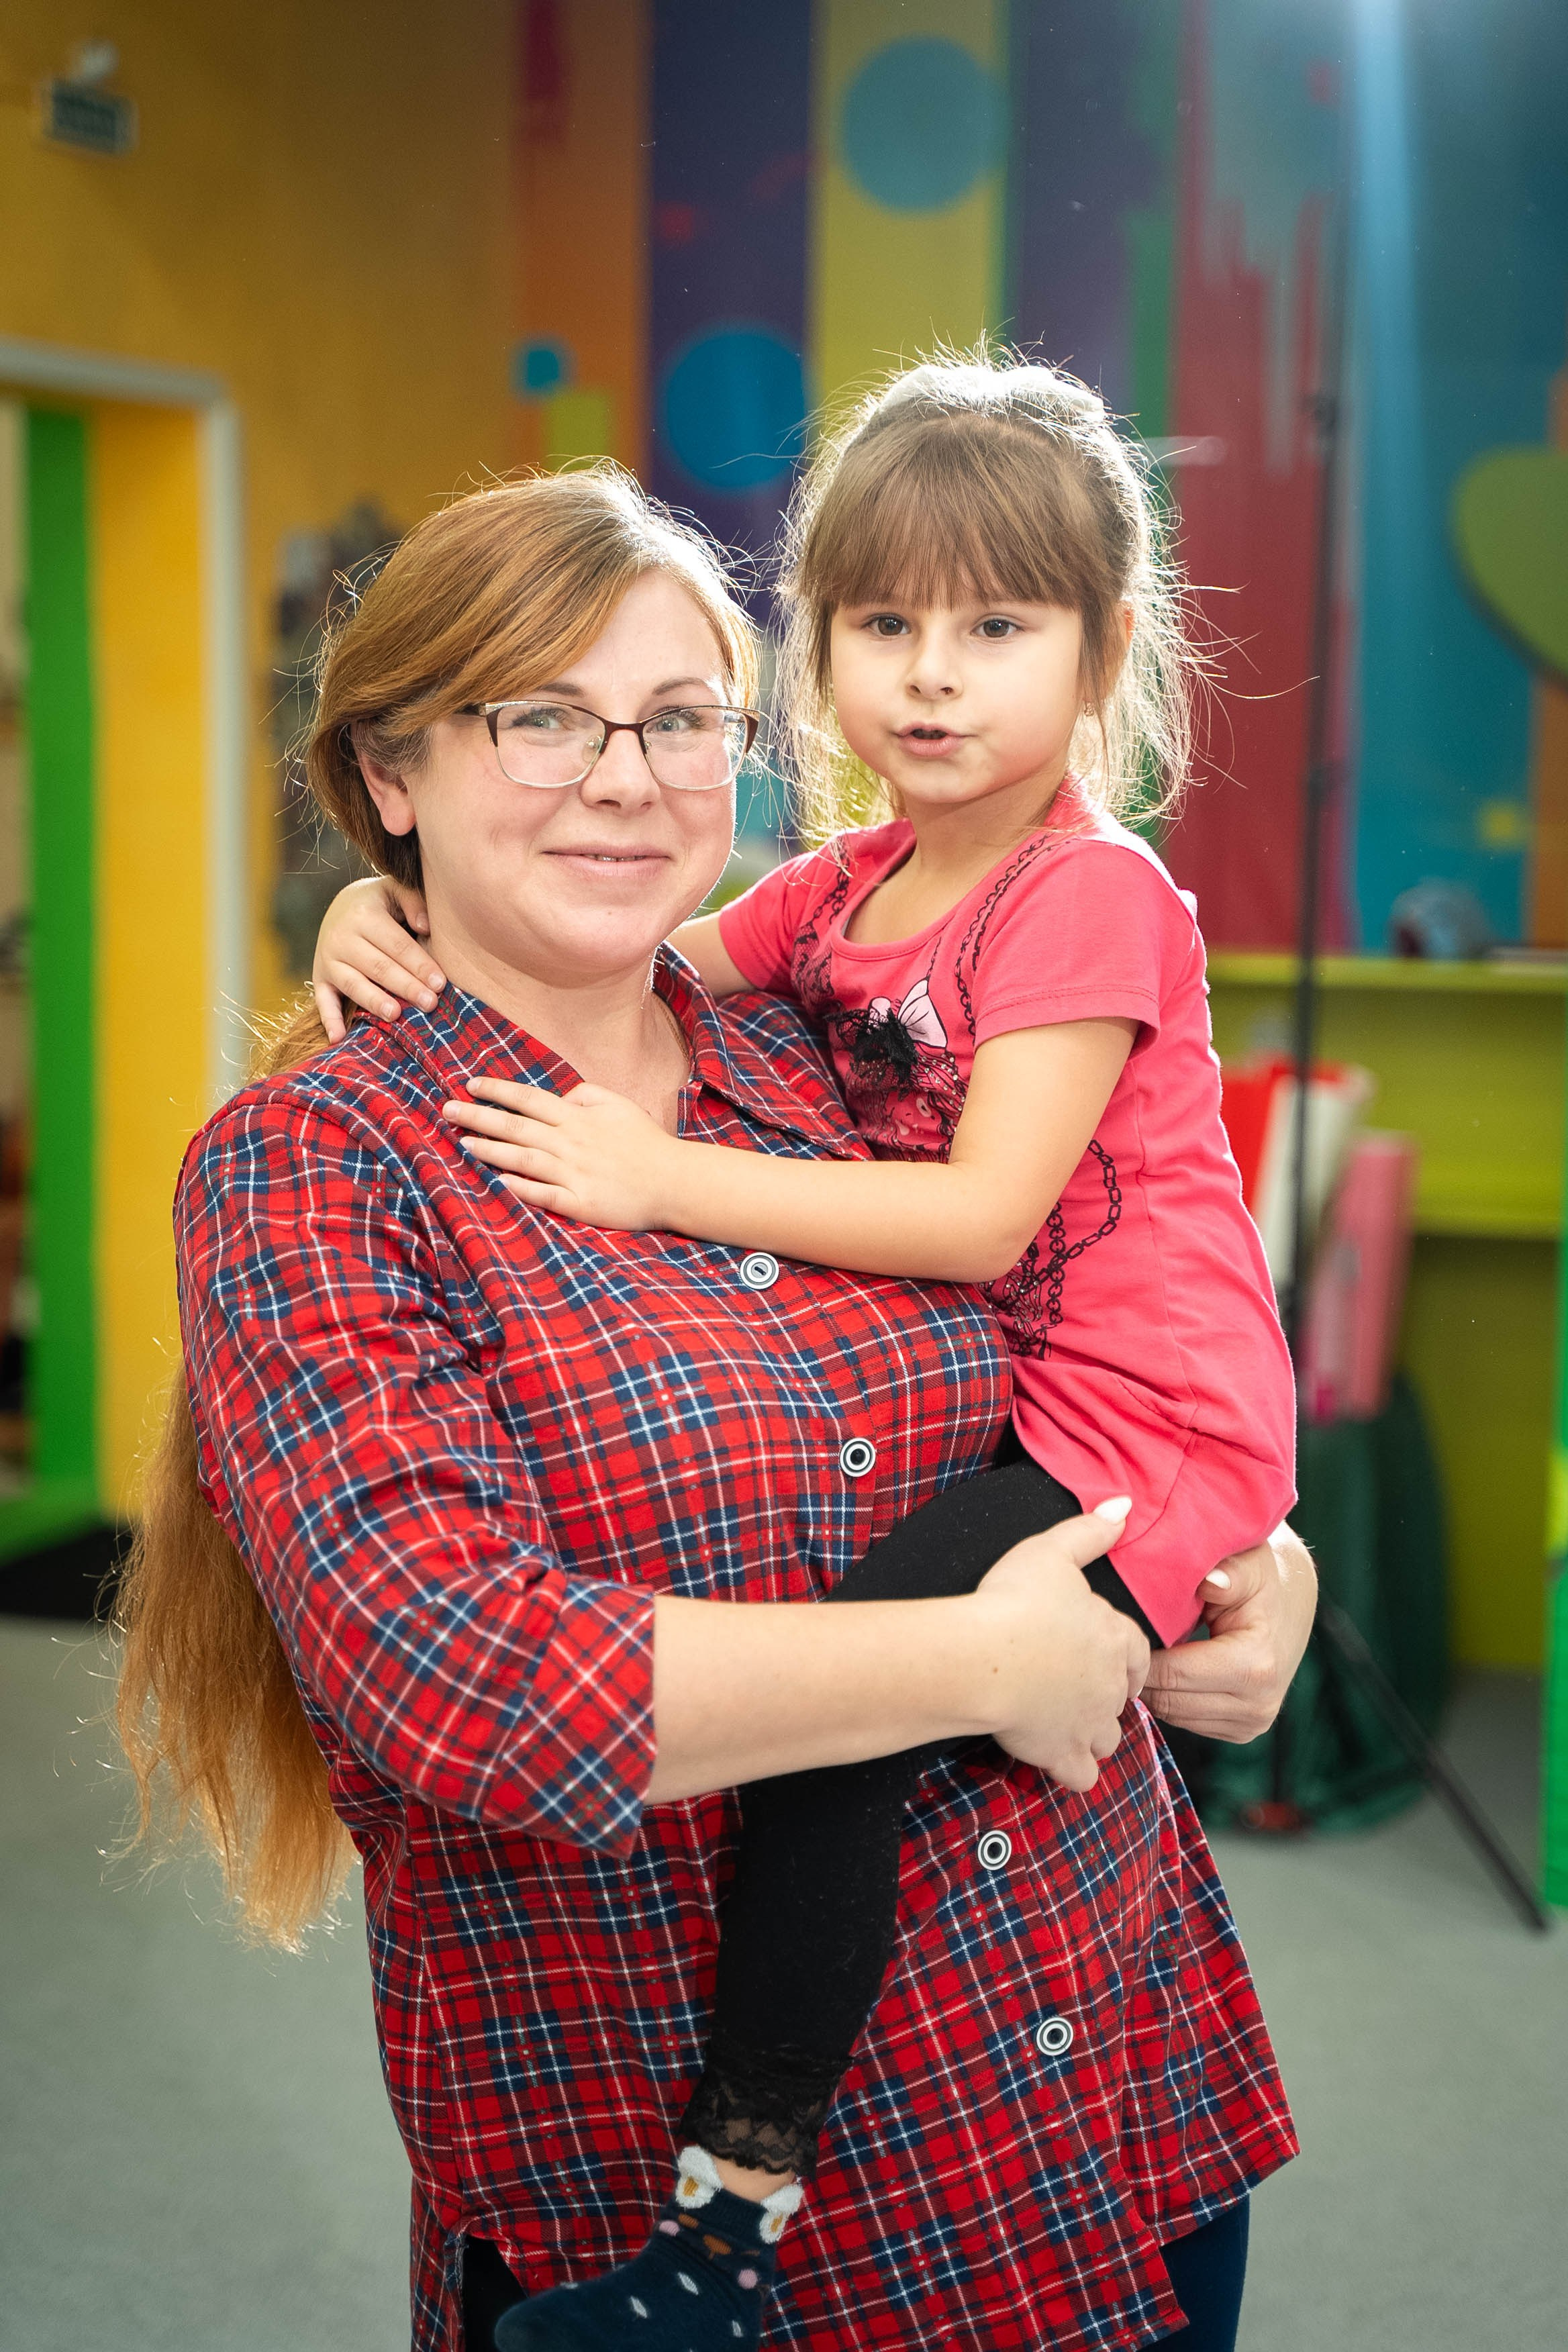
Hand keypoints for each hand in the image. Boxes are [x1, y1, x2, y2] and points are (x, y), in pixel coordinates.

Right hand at [312, 876, 442, 1042]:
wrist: (342, 906)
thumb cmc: (381, 903)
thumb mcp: (394, 890)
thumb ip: (412, 900)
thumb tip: (425, 926)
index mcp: (364, 915)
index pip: (397, 945)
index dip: (419, 964)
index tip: (440, 983)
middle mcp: (341, 937)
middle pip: (379, 967)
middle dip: (406, 986)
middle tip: (430, 1003)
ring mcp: (328, 959)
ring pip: (354, 985)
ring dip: (374, 1001)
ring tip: (396, 1015)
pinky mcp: (320, 977)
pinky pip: (323, 1000)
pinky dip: (329, 1020)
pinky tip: (340, 1038)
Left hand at [442, 1078, 680, 1228]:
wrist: (675, 1181)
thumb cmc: (647, 1142)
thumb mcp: (619, 1105)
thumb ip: (586, 1094)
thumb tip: (559, 1096)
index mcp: (579, 1118)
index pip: (529, 1099)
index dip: (497, 1091)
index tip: (470, 1085)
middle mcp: (572, 1143)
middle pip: (516, 1127)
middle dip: (479, 1117)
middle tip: (447, 1111)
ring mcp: (575, 1175)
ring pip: (523, 1159)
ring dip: (489, 1151)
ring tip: (461, 1144)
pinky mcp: (581, 1204)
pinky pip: (543, 1195)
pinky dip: (518, 1188)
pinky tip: (495, 1181)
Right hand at [973, 1500, 1150, 1791]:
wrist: (984, 1657)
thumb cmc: (1014, 1601)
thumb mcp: (1051, 1551)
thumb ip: (1090, 1530)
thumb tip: (1124, 1505)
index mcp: (1116, 1637)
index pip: (1138, 1651)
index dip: (1124, 1655)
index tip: (1103, 1655)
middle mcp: (1112, 1684)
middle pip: (1122, 1697)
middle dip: (1104, 1694)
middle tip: (1071, 1684)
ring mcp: (1090, 1723)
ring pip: (1107, 1736)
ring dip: (1090, 1730)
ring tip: (1059, 1717)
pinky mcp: (1062, 1753)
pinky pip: (1083, 1776)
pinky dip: (1072, 1770)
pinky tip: (1054, 1756)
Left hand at [1141, 1523, 1317, 1742]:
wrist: (1290, 1605)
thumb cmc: (1260, 1578)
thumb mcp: (1247, 1564)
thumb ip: (1227, 1572)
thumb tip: (1210, 1581)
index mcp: (1255, 1666)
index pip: (1170, 1673)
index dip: (1139, 1651)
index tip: (1120, 1627)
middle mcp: (1257, 1705)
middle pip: (1167, 1700)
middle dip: (1141, 1672)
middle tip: (1124, 1639)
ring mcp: (1252, 1724)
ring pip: (1172, 1714)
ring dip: (1153, 1687)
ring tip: (1145, 1650)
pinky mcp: (1243, 1732)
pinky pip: (1186, 1720)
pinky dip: (1171, 1696)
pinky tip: (1168, 1667)